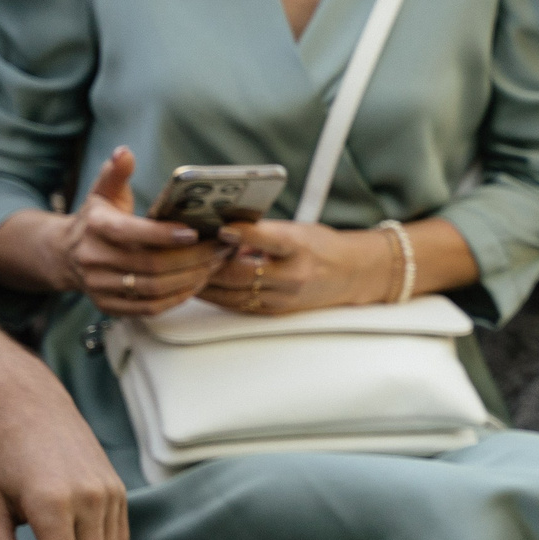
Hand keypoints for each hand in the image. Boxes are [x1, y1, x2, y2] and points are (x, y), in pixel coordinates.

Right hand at [64, 148, 233, 315]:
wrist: (65, 254)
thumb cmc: (96, 219)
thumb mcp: (102, 192)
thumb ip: (116, 172)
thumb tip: (124, 152)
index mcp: (96, 227)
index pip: (133, 233)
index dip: (166, 235)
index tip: (196, 231)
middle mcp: (94, 259)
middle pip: (152, 264)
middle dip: (193, 257)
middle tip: (222, 248)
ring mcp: (100, 286)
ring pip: (155, 288)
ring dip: (191, 278)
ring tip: (216, 264)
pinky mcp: (108, 306)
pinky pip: (150, 308)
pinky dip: (177, 297)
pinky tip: (197, 283)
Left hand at [203, 219, 391, 313]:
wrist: (352, 274)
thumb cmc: (322, 248)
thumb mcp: (296, 230)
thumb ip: (259, 231)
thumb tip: (220, 229)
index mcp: (300, 249)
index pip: (269, 240)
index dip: (242, 234)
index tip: (221, 228)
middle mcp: (292, 277)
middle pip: (239, 273)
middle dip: (208, 262)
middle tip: (188, 251)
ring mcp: (282, 298)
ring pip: (231, 293)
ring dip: (205, 282)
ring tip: (187, 269)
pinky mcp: (274, 312)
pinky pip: (236, 304)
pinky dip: (217, 294)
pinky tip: (203, 285)